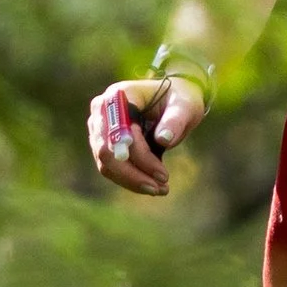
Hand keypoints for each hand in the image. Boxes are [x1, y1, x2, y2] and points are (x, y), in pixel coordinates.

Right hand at [87, 75, 206, 195]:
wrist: (173, 99)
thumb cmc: (179, 99)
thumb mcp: (185, 105)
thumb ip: (176, 120)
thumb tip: (163, 139)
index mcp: (119, 96)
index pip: (120, 132)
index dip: (140, 156)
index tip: (163, 175)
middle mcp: (102, 111)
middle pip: (106, 152)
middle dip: (132, 175)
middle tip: (160, 189)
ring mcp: (100, 129)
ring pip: (106, 165)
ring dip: (131, 181)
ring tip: (160, 190)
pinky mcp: (105, 144)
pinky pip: (111, 168)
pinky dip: (129, 180)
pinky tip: (152, 185)